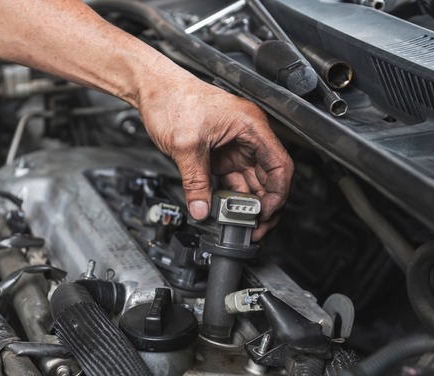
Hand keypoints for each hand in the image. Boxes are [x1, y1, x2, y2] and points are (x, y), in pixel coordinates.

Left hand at [137, 74, 293, 240]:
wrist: (153, 88)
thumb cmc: (173, 99)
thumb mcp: (186, 145)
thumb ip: (195, 181)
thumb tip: (201, 208)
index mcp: (251, 126)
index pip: (280, 165)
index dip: (277, 194)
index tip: (265, 214)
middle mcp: (248, 136)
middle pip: (268, 178)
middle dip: (263, 206)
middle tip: (255, 228)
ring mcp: (235, 146)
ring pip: (251, 182)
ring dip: (246, 204)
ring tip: (240, 225)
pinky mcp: (219, 154)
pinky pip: (232, 180)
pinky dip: (230, 197)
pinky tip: (224, 210)